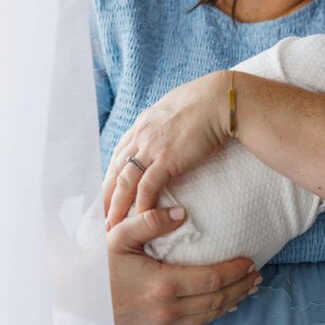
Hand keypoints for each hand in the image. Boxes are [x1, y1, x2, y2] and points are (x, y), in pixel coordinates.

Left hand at [102, 71, 230, 227]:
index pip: (120, 151)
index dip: (113, 172)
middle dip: (107, 193)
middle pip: (117, 168)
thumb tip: (172, 129)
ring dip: (117, 204)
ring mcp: (152, 146)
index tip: (110, 189)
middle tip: (103, 214)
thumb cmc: (209, 101)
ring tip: (113, 225)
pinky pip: (148, 186)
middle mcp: (142, 134)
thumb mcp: (179, 107)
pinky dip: (142, 204)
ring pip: (126, 180)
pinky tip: (140, 218)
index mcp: (144, 122)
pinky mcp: (167, 158)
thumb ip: (168, 121)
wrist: (221, 100)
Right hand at [107, 206, 260, 324]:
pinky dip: (216, 312)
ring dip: (234, 300)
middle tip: (259, 272)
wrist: (78, 294)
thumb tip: (182, 212)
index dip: (234, 271)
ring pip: (209, 314)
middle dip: (241, 287)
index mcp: (162, 284)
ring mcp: (164, 320)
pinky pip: (196, 322)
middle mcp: (167, 307)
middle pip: (216, 300)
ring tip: (251, 286)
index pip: (210, 280)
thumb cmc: (99, 262)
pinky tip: (227, 303)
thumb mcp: (120, 235)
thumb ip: (150, 221)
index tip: (250, 260)